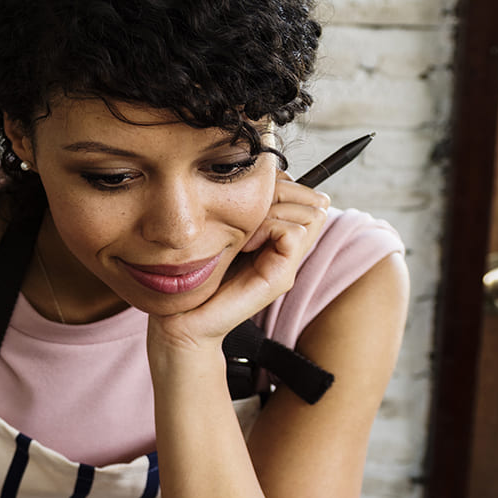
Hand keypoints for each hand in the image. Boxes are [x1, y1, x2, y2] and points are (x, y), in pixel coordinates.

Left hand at [152, 173, 332, 350]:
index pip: (306, 196)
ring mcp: (287, 266)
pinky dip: (270, 228)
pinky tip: (246, 242)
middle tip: (248, 213)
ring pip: (310, 215)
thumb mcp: (224, 231)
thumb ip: (246, 211)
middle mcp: (288, 251)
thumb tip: (264, 177)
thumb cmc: (196, 276)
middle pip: (313, 203)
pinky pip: (293, 233)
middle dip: (282, 194)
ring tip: (245, 231)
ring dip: (275, 211)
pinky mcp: (280, 278)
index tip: (251, 196)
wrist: (183, 321)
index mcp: (276, 238)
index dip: (284, 185)